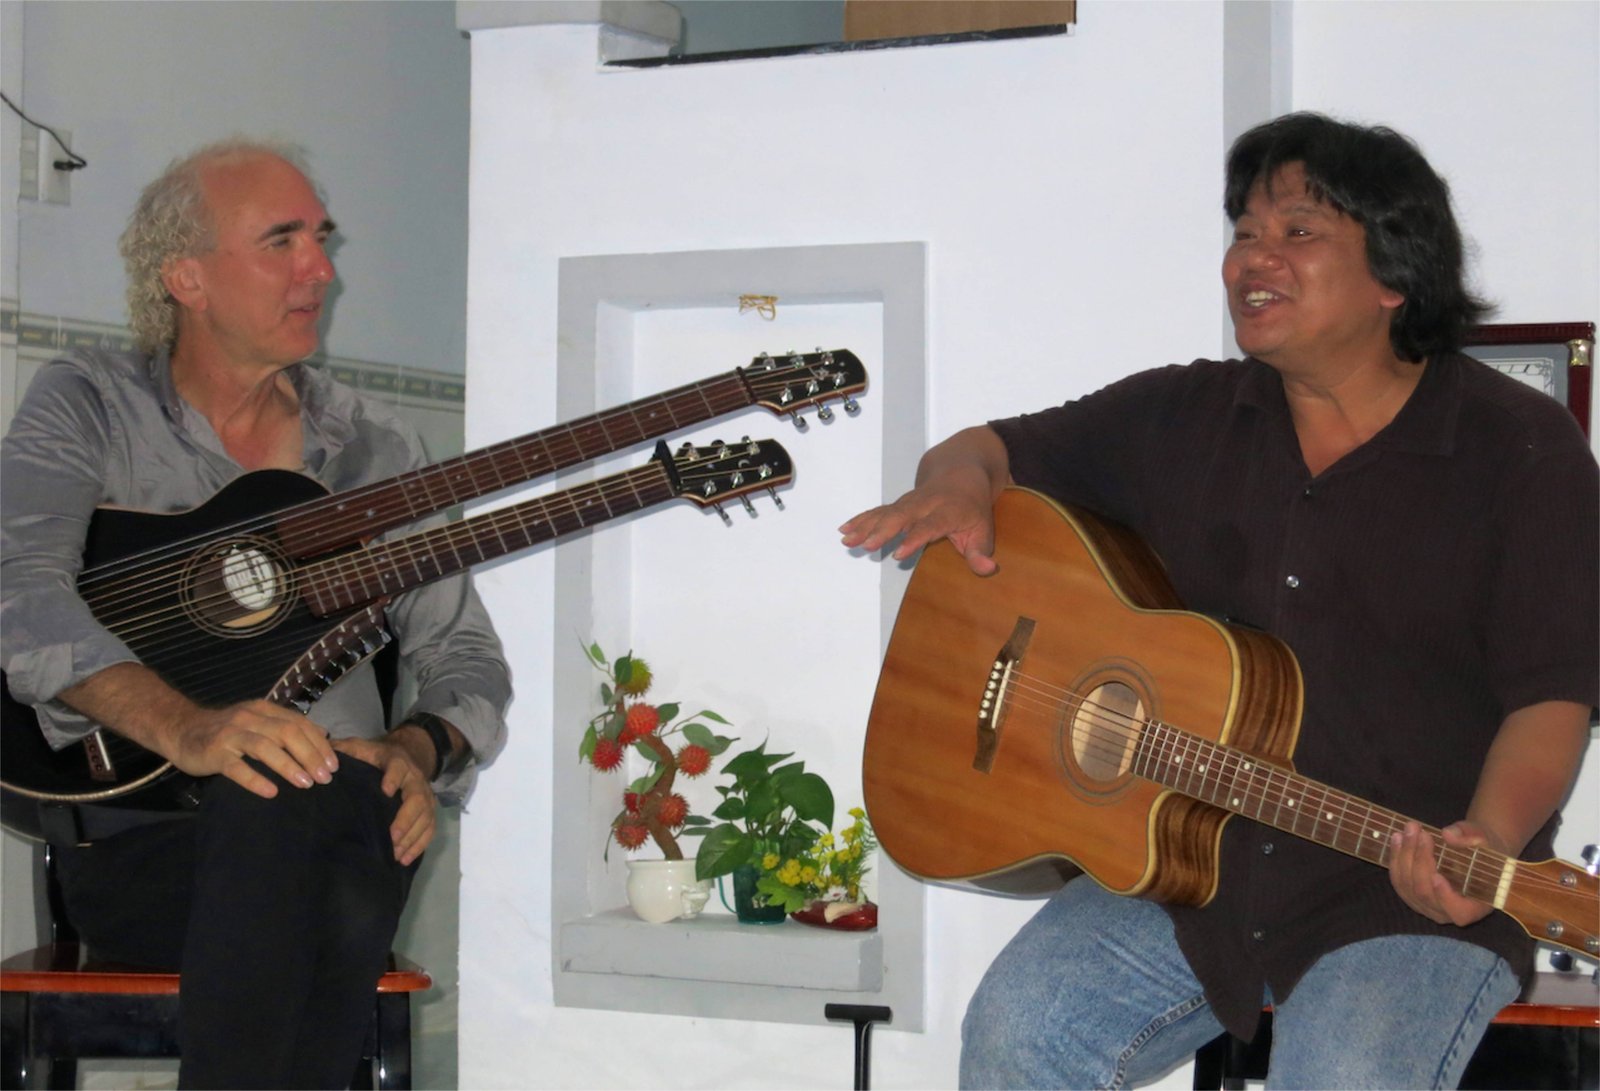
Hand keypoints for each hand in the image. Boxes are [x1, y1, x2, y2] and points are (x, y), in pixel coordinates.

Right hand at [166, 699, 338, 798]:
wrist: (181, 730)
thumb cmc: (226, 731)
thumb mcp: (257, 722)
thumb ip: (285, 726)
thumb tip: (322, 736)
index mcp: (263, 710)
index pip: (299, 723)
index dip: (319, 744)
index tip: (334, 765)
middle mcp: (249, 718)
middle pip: (287, 733)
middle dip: (310, 755)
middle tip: (326, 778)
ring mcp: (230, 735)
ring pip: (265, 747)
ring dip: (289, 766)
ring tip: (307, 784)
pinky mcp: (214, 753)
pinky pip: (236, 767)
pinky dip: (255, 779)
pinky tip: (271, 792)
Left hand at [332, 735, 436, 864]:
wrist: (409, 754)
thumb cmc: (378, 756)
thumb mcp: (362, 747)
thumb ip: (347, 749)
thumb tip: (326, 753)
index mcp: (397, 762)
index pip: (398, 768)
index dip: (394, 778)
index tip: (386, 791)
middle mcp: (415, 779)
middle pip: (416, 798)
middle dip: (406, 818)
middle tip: (392, 836)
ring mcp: (425, 796)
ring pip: (425, 816)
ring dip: (412, 836)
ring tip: (396, 853)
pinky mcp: (429, 810)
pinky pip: (430, 828)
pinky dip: (419, 844)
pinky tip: (405, 859)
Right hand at [840, 477, 999, 575]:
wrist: (960, 469)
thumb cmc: (972, 506)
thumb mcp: (984, 528)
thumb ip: (981, 551)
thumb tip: (988, 570)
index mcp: (948, 510)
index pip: (930, 525)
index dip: (914, 538)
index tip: (898, 553)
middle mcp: (926, 503)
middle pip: (901, 515)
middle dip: (882, 530)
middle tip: (865, 545)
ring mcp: (910, 501)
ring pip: (886, 512)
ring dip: (865, 526)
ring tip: (847, 540)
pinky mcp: (899, 503)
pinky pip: (879, 510)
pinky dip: (862, 519)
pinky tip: (845, 529)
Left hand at [1387, 820, 1494, 927]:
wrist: (1472, 852)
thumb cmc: (1483, 850)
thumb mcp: (1484, 840)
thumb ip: (1470, 838)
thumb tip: (1448, 835)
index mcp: (1474, 907)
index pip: (1458, 912)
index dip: (1445, 897)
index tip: (1437, 876)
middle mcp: (1448, 913)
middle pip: (1425, 893)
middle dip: (1420, 860)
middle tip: (1421, 833)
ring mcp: (1426, 906)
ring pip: (1407, 887)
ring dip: (1403, 856)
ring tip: (1407, 832)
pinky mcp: (1411, 896)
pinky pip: (1398, 882)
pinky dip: (1396, 859)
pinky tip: (1398, 839)